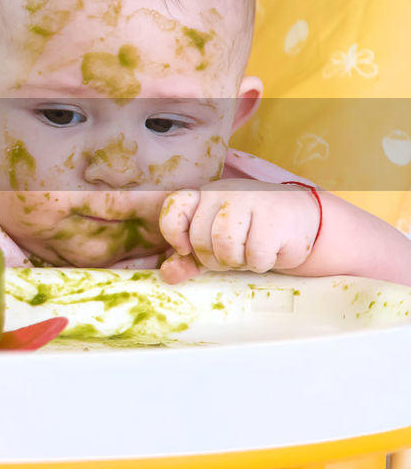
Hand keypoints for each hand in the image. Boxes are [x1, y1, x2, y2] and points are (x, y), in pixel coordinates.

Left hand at [158, 179, 319, 283]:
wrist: (302, 219)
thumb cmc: (252, 232)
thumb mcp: (216, 244)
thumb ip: (189, 259)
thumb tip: (167, 275)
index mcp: (206, 195)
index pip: (175, 206)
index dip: (173, 232)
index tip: (184, 249)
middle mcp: (225, 192)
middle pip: (200, 238)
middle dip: (213, 260)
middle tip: (232, 256)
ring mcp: (251, 201)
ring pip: (225, 247)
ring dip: (237, 262)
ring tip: (249, 254)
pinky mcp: (274, 219)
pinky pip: (254, 256)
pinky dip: (260, 264)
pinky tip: (270, 252)